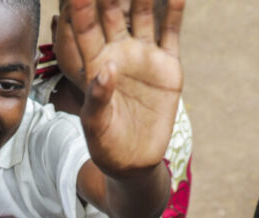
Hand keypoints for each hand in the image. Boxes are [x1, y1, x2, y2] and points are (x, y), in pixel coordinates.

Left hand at [69, 0, 184, 175]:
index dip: (82, 7)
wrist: (135, 161)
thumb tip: (106, 70)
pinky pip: (170, 32)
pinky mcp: (167, 65)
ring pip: (143, 14)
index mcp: (94, 62)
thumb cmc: (106, 145)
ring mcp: (143, 55)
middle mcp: (117, 51)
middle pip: (113, 12)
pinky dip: (175, 11)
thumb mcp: (95, 126)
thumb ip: (97, 98)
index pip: (85, 28)